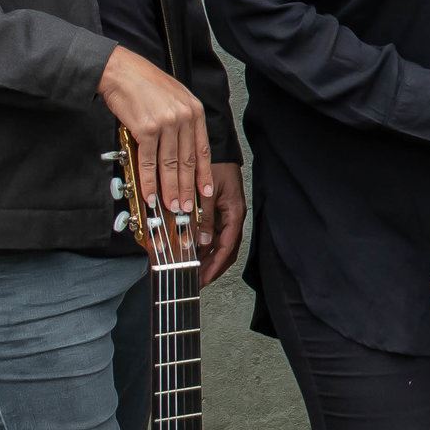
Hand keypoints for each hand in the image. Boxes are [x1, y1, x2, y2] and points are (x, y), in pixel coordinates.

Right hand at [98, 45, 211, 214]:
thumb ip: (183, 121)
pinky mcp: (146, 129)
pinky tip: (150, 195)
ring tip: (171, 207)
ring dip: (170, 190)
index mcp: (194, 111)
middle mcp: (184, 118)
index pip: (203, 150)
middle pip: (188, 161)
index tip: (205, 192)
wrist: (121, 71)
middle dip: (187, 189)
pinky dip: (149, 182)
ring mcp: (166, 124)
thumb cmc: (145, 83)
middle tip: (186, 207)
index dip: (204, 174)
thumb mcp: (175, 97)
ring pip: (170, 165)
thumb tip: (183, 149)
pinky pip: (149, 162)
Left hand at [200, 162, 245, 280]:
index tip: (202, 279)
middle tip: (197, 282)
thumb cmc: (216, 164)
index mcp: (235, 213)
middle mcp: (233, 216)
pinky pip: (215, 234)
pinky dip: (206, 246)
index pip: (227, 247)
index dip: (214, 266)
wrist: (218, 147)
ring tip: (194, 271)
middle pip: (227, 251)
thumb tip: (202, 242)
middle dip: (213, 268)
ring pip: (221, 245)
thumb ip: (205, 217)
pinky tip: (195, 252)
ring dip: (209, 259)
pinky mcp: (220, 211)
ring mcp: (228, 215)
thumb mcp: (208, 192)